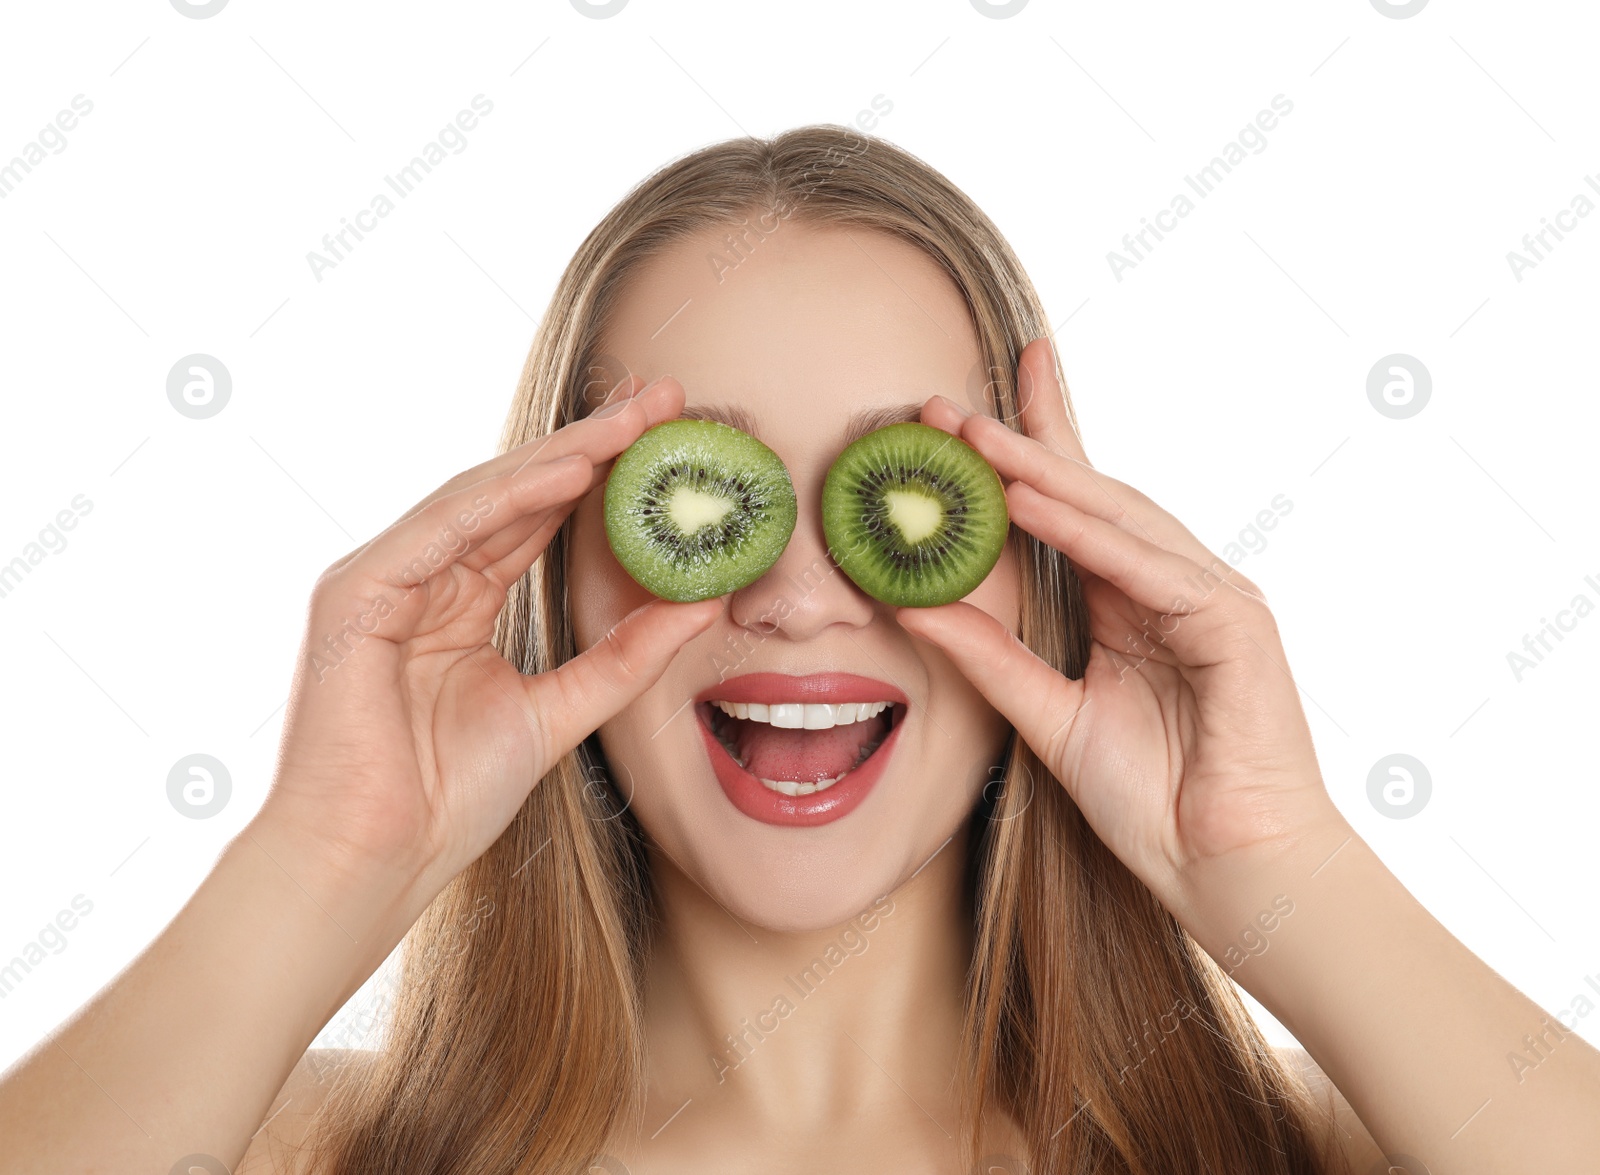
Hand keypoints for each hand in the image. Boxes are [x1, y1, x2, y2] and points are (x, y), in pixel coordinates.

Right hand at [259, 375, 722, 888]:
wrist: (374, 860)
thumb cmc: (445, 799)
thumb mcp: (559, 712)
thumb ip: (625, 657)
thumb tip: (702, 604)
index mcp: (457, 602)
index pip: (536, 519)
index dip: (603, 476)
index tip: (668, 440)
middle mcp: (420, 577)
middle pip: (515, 492)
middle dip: (591, 443)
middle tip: (660, 398)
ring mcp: (383, 579)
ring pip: (483, 496)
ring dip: (561, 453)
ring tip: (632, 421)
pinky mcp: (356, 592)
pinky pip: (442, 528)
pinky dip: (506, 496)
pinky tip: (570, 469)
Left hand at [902, 339, 1341, 920]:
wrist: (1226, 869)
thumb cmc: (1155, 802)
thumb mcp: (1050, 718)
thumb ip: (991, 660)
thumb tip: (916, 608)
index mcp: (1131, 603)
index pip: (1073, 511)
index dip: (1029, 453)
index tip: (968, 410)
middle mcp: (1171, 586)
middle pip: (1092, 495)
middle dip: (1022, 444)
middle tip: (949, 406)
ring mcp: (1208, 597)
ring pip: (1118, 517)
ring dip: (1044, 474)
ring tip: (974, 438)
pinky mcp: (1234, 622)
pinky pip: (1149, 566)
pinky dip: (1087, 534)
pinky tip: (1031, 505)